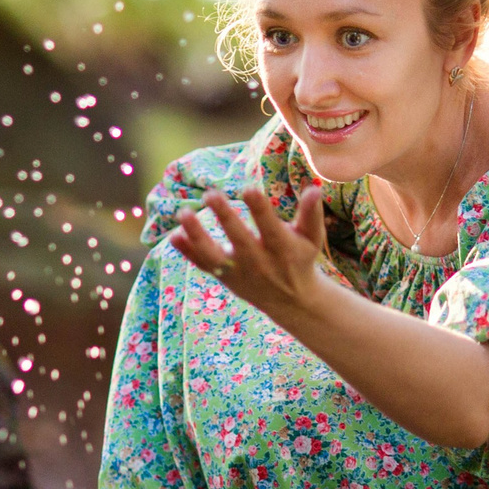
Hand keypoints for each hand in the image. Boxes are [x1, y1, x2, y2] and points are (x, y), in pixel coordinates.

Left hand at [171, 187, 329, 321]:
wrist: (292, 301)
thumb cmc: (301, 259)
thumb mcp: (312, 238)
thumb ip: (311, 213)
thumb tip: (315, 188)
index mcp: (281, 248)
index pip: (269, 226)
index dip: (259, 209)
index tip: (248, 189)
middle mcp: (259, 262)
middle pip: (238, 239)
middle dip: (224, 217)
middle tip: (211, 194)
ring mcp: (239, 272)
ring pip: (214, 256)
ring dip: (197, 236)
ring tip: (183, 212)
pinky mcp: (225, 278)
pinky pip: (204, 266)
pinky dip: (188, 253)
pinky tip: (173, 236)